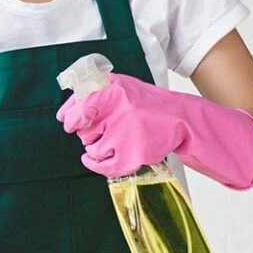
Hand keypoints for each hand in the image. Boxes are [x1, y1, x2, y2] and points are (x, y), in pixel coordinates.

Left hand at [55, 73, 252, 189]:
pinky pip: (101, 164)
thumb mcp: (125, 88)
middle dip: (87, 131)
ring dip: (94, 147)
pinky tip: (94, 160)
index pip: (79, 103)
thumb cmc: (150, 106)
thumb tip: (64, 114)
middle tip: (103, 129)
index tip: (69, 122)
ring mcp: (127, 133)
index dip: (70, 116)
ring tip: (112, 140)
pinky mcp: (133, 154)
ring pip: (90, 147)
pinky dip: (94, 164)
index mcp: (116, 89)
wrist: (187, 120)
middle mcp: (121, 109)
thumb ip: (96, 94)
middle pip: (83, 128)